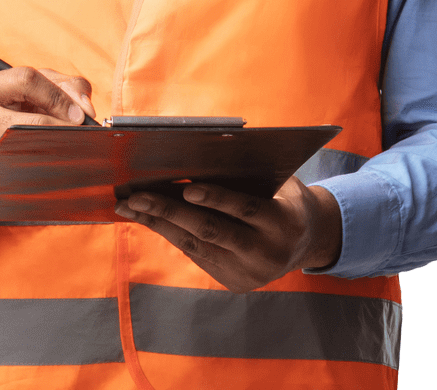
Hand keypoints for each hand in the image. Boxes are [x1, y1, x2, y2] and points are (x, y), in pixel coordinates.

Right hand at [0, 67, 95, 204]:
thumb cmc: (6, 114)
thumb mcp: (26, 91)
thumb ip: (61, 86)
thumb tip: (86, 108)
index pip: (27, 79)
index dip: (59, 95)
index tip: (79, 113)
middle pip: (33, 121)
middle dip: (65, 128)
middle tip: (81, 134)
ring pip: (33, 153)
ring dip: (60, 151)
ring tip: (71, 149)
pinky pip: (26, 177)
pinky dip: (46, 171)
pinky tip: (54, 167)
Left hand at [114, 176, 341, 292]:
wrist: (306, 242)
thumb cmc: (286, 198)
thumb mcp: (280, 184)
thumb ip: (250, 177)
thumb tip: (200, 155)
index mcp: (283, 222)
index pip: (246, 208)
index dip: (217, 199)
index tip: (188, 190)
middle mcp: (265, 253)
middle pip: (211, 231)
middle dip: (169, 212)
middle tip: (136, 196)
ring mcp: (247, 273)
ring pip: (196, 246)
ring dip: (159, 224)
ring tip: (130, 206)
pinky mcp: (232, 282)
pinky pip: (195, 255)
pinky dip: (170, 234)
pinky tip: (148, 218)